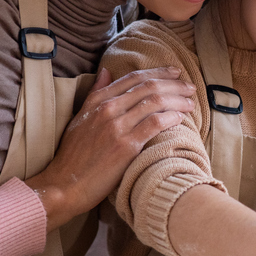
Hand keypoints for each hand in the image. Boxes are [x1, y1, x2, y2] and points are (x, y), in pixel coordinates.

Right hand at [25, 67, 194, 230]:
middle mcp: (108, 109)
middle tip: (190, 86)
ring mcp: (117, 126)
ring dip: (178, 100)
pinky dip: (171, 117)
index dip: (158, 72)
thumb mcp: (80, 117)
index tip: (175, 72)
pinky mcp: (126, 146)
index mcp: (98, 100)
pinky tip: (181, 119)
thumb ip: (95, 93)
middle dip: (174, 84)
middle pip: (148, 87)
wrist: (64, 184)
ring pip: (155, 102)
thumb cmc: (73, 155)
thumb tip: (106, 71)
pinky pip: (155, 124)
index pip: (133, 78)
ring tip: (191, 103)